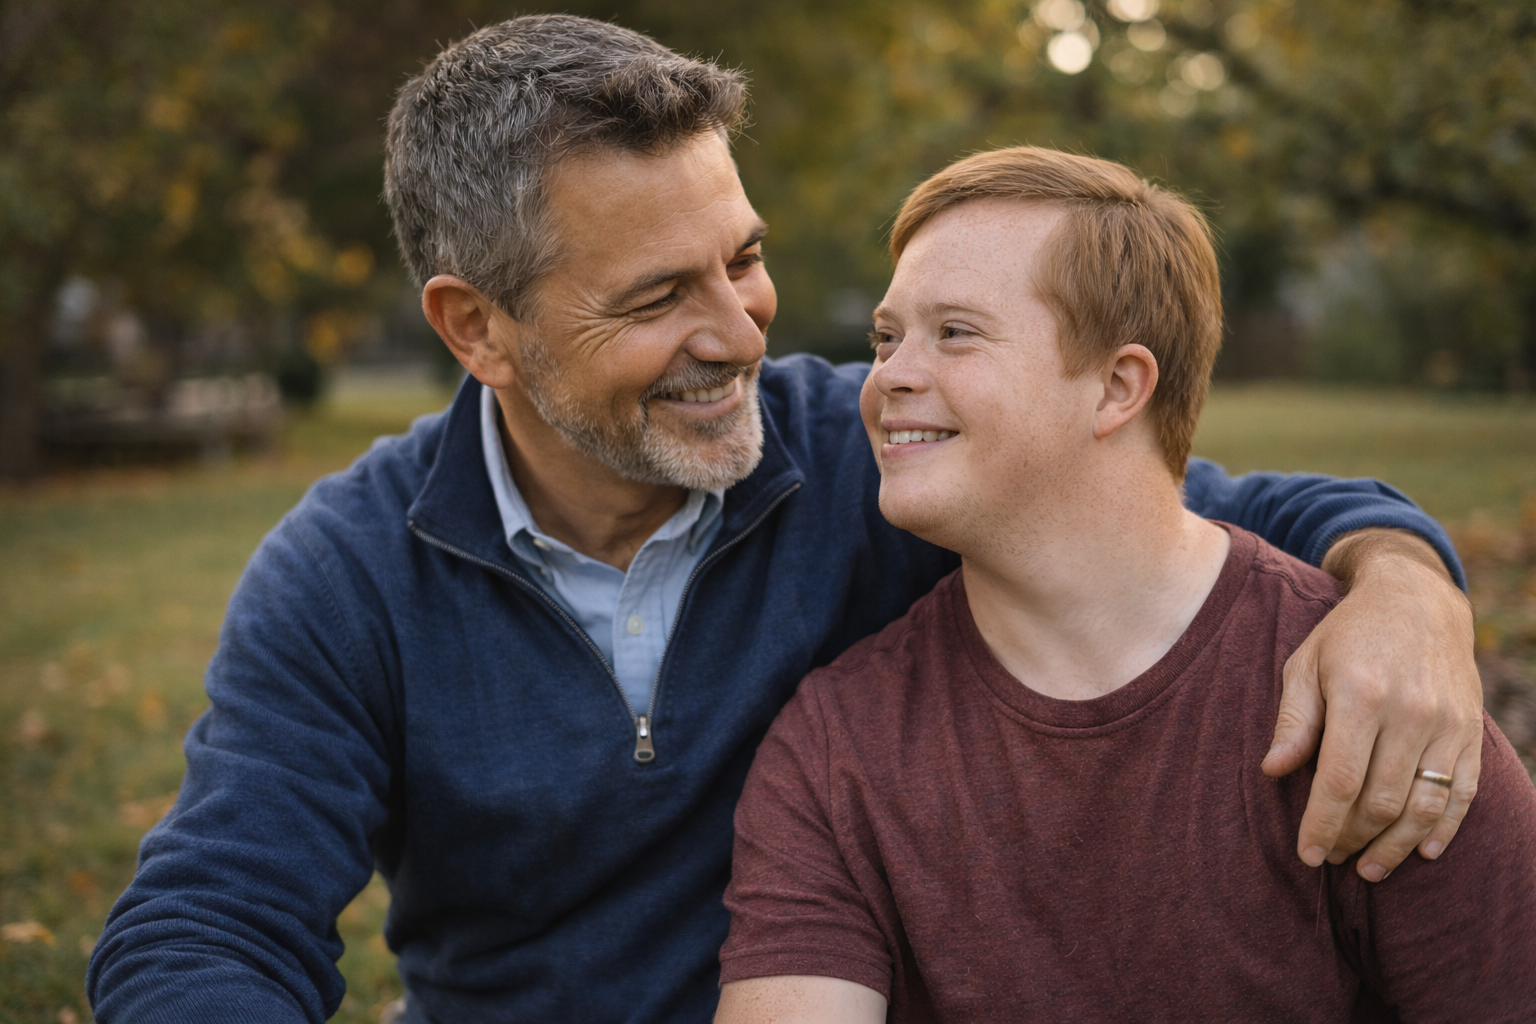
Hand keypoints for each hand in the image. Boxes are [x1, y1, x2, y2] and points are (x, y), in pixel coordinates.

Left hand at [1261, 529, 1480, 880]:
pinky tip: (1423, 851)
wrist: (1417, 599)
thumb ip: (1293, 719)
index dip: (1322, 825)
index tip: (1308, 855)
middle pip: (1381, 801)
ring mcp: (1447, 724)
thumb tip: (1272, 770)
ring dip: (1396, 846)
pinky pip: (1463, 792)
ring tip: (1369, 868)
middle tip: (1332, 857)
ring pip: (1424, 805)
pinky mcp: (1470, 732)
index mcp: (1361, 695)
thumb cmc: (1348, 635)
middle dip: (1353, 839)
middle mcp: (1410, 713)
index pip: (1339, 781)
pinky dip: (1445, 827)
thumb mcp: (1306, 664)